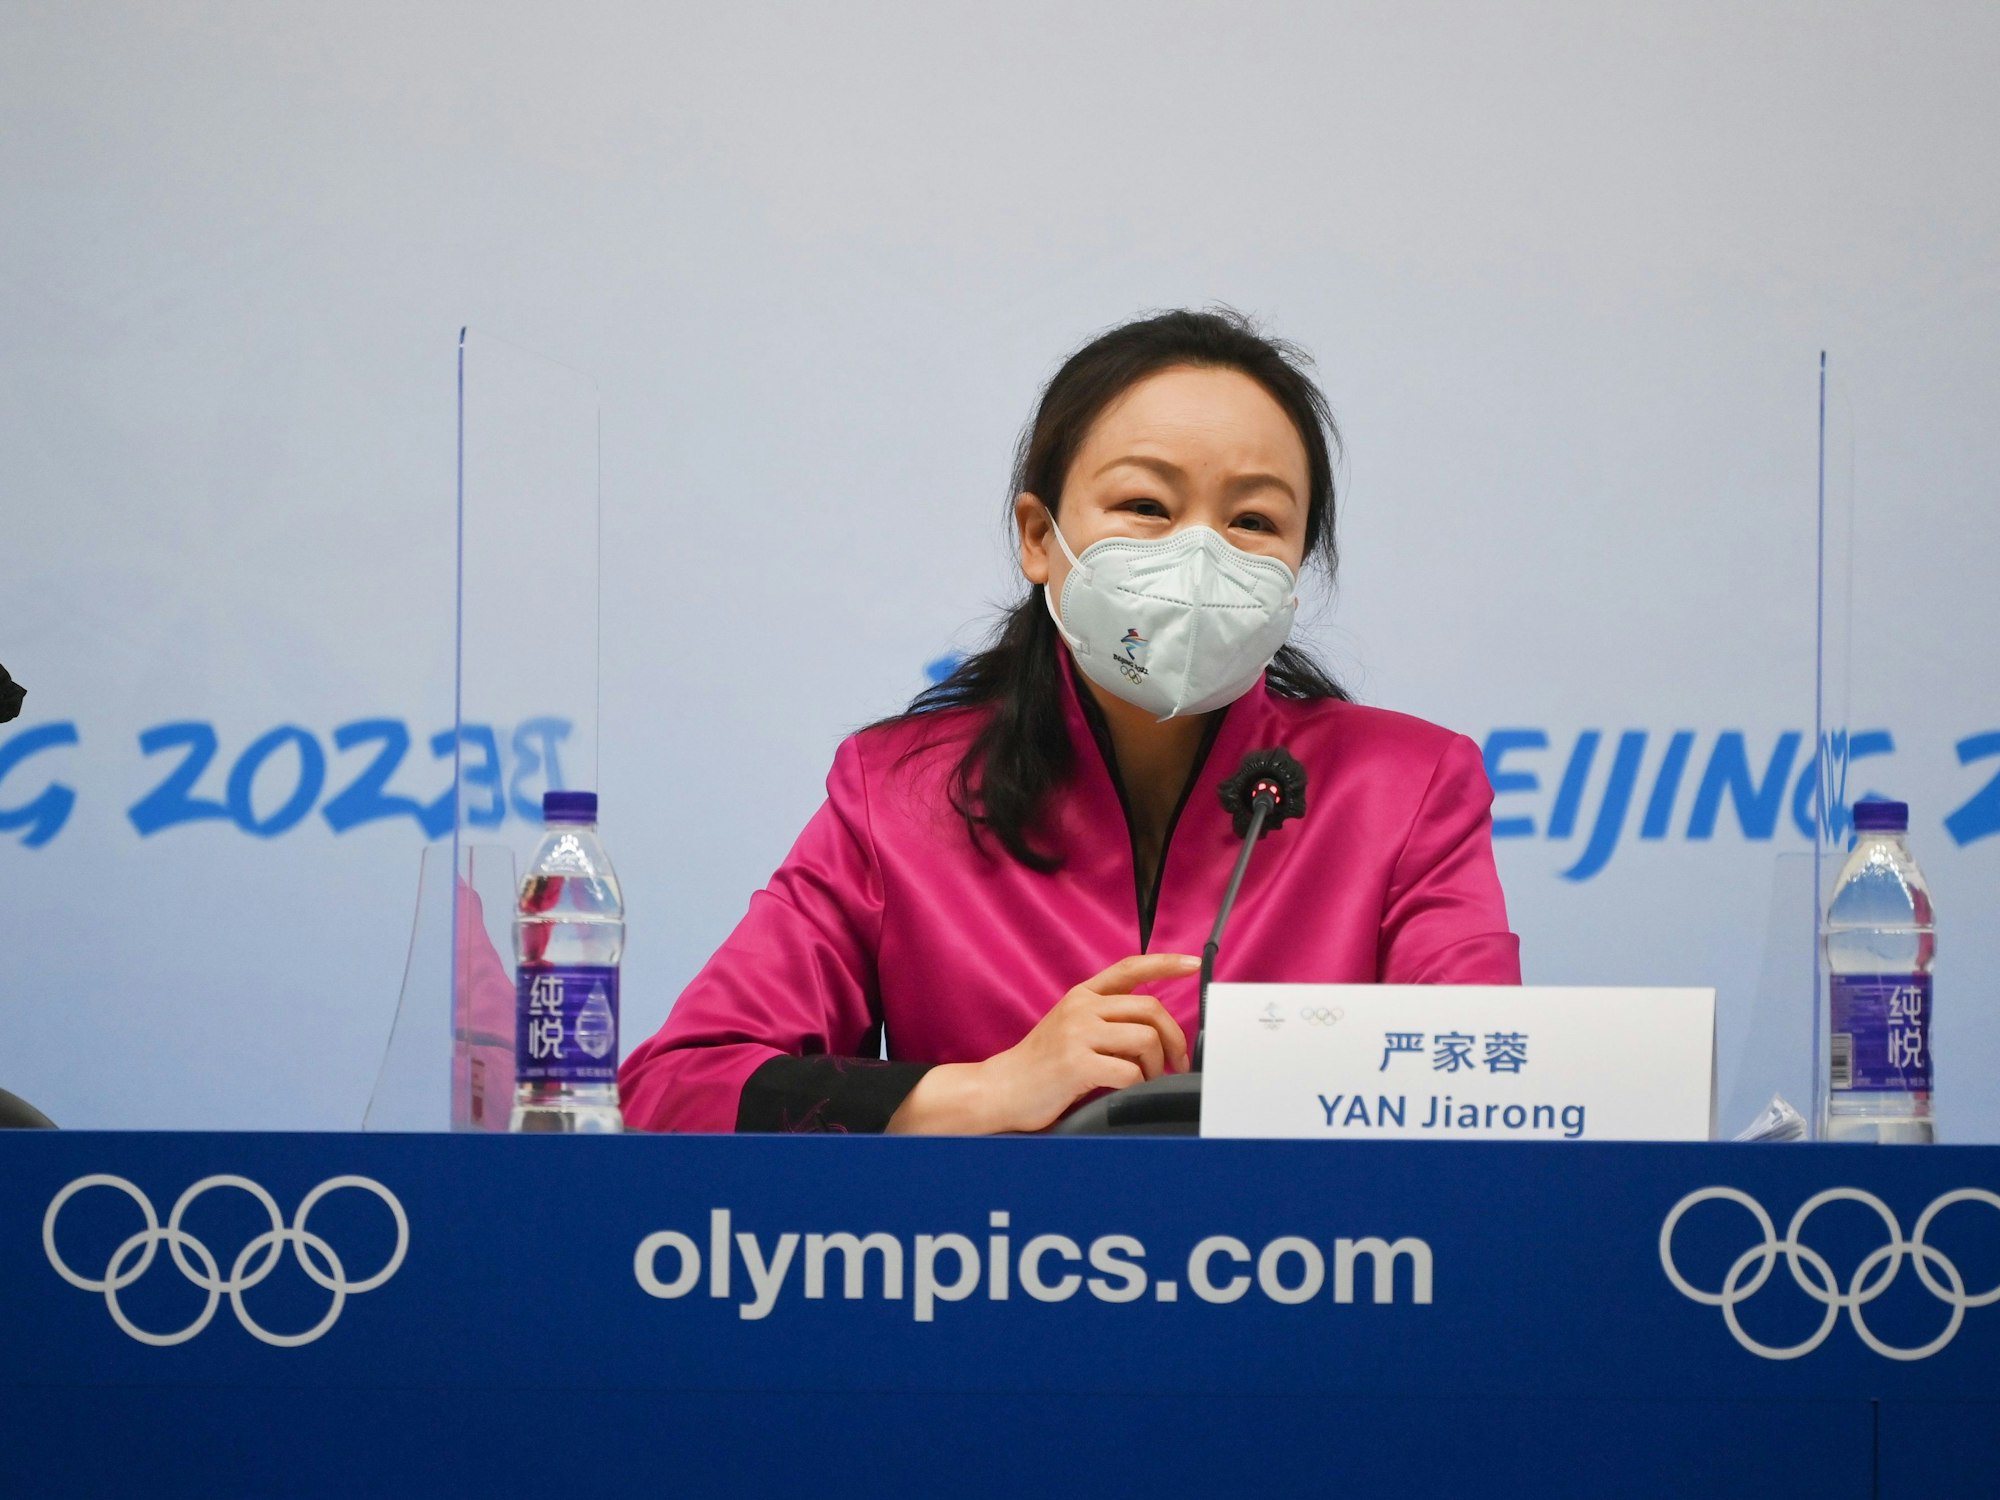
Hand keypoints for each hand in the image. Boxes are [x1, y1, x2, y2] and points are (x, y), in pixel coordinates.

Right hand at [887, 953, 1196, 1134]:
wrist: (1000, 1090)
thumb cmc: (1040, 1066)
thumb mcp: (1070, 1028)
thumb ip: (1105, 1019)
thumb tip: (1154, 1030)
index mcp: (1081, 996)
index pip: (1130, 968)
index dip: (1165, 964)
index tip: (1192, 964)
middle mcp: (1081, 1008)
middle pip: (1150, 1009)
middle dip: (1173, 1038)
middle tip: (1175, 1061)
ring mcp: (1078, 1035)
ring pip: (1146, 1039)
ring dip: (1156, 1065)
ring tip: (1147, 1079)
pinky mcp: (1076, 1065)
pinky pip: (1130, 1072)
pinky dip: (1138, 1085)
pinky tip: (1126, 1089)